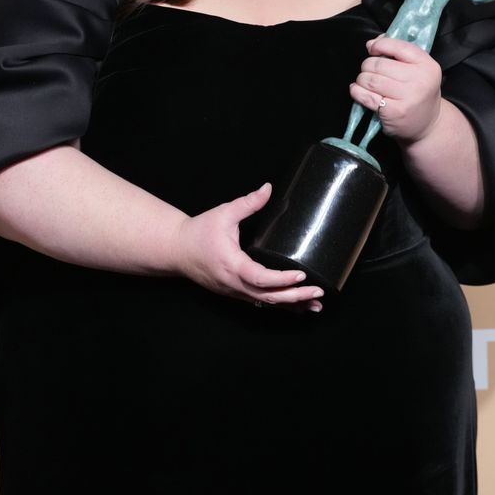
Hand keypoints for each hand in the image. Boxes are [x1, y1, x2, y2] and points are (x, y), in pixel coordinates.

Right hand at [174, 183, 324, 310]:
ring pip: (265, 304)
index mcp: (232, 265)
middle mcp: (234, 283)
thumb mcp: (224, 213)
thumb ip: (248, 203)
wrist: (177, 250)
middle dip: (295, 297)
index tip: (301, 275)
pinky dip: (279, 305)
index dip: (282, 280)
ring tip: (315, 306)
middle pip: (268, 298)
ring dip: (291, 305)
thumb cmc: (199, 232)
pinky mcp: (235, 293)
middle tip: (318, 293)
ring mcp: (234, 292)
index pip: (260, 279)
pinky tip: (296, 307)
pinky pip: (260, 302)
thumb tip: (268, 188)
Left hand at [349, 35, 442, 143]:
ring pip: (370, 80)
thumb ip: (399, 51)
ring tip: (364, 81)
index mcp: (427, 66)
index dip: (380, 45)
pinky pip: (366, 96)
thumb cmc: (419, 92)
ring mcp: (407, 97)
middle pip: (379, 64)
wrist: (428, 125)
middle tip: (368, 71)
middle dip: (367, 65)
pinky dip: (356, 91)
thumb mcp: (418, 69)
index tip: (372, 49)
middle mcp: (420, 81)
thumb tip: (373, 42)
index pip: (398, 46)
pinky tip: (358, 90)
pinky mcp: (393, 112)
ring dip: (361, 79)